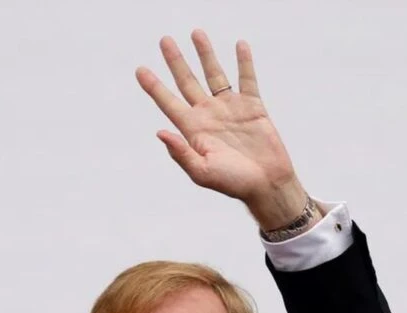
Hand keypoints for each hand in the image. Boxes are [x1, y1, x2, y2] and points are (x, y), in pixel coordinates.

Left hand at [136, 30, 310, 230]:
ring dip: (205, 54)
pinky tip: (239, 45)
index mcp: (193, 131)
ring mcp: (230, 109)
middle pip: (187, 82)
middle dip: (175, 61)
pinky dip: (244, 61)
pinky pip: (247, 78)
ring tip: (195, 33)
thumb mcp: (202, 172)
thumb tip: (160, 132)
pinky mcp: (252, 106)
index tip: (140, 69)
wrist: (266, 184)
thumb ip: (181, 153)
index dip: (154, 86)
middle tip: (164, 40)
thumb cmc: (233, 183)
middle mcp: (208, 116)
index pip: (169, 103)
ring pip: (214, 74)